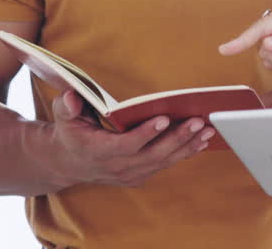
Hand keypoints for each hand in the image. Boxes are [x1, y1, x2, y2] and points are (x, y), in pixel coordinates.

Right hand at [46, 91, 213, 187]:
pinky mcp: (140, 175)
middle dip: (177, 137)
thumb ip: (67, 107)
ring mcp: (130, 174)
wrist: (69, 163)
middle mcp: (117, 166)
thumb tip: (72, 96)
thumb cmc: (71, 134)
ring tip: (208, 130)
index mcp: (99, 151)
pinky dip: (184, 152)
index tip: (164, 118)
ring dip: (187, 145)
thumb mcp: (64, 118)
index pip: (126, 145)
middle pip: (152, 154)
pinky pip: (165, 164)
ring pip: (163, 161)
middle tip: (199, 121)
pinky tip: (202, 140)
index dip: (145, 133)